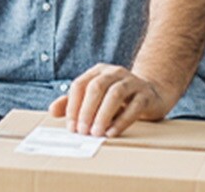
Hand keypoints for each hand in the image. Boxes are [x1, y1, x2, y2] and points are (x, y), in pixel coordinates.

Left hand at [47, 63, 171, 137]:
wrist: (152, 94)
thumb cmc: (117, 99)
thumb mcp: (94, 98)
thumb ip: (73, 103)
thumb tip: (52, 111)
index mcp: (98, 72)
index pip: (80, 85)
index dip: (73, 106)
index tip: (71, 127)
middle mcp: (114, 73)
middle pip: (96, 87)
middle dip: (86, 110)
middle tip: (82, 131)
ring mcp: (132, 82)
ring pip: (115, 94)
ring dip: (103, 115)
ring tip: (96, 133)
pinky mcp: (146, 95)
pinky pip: (134, 106)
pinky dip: (122, 120)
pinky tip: (112, 132)